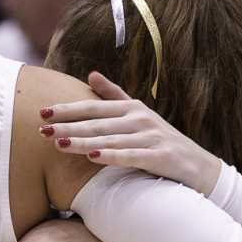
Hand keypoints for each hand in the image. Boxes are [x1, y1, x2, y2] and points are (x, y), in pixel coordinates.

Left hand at [36, 72, 221, 190]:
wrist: (200, 168)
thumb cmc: (162, 142)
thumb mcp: (140, 115)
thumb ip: (115, 96)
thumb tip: (91, 74)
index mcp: (132, 108)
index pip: (93, 108)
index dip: (68, 110)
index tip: (42, 112)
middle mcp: (140, 119)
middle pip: (97, 123)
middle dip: (68, 126)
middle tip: (41, 129)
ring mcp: (151, 137)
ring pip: (110, 139)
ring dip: (83, 142)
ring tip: (59, 143)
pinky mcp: (161, 156)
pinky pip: (132, 156)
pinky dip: (112, 156)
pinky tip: (93, 157)